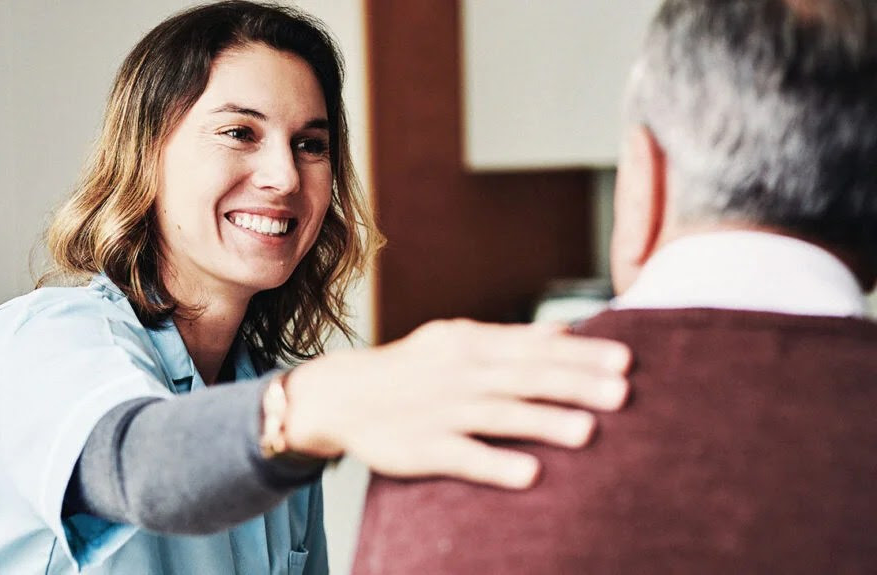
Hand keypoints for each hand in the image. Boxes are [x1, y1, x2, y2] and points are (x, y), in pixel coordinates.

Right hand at [282, 319, 630, 488]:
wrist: (342, 394)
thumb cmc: (412, 368)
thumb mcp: (457, 340)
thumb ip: (513, 338)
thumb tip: (568, 330)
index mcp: (469, 342)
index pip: (533, 347)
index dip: (580, 354)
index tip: (625, 360)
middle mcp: (458, 373)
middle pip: (523, 377)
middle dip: (574, 383)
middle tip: (622, 392)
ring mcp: (440, 410)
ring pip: (498, 415)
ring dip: (543, 421)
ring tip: (588, 431)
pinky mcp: (421, 447)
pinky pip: (462, 456)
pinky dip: (495, 464)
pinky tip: (531, 474)